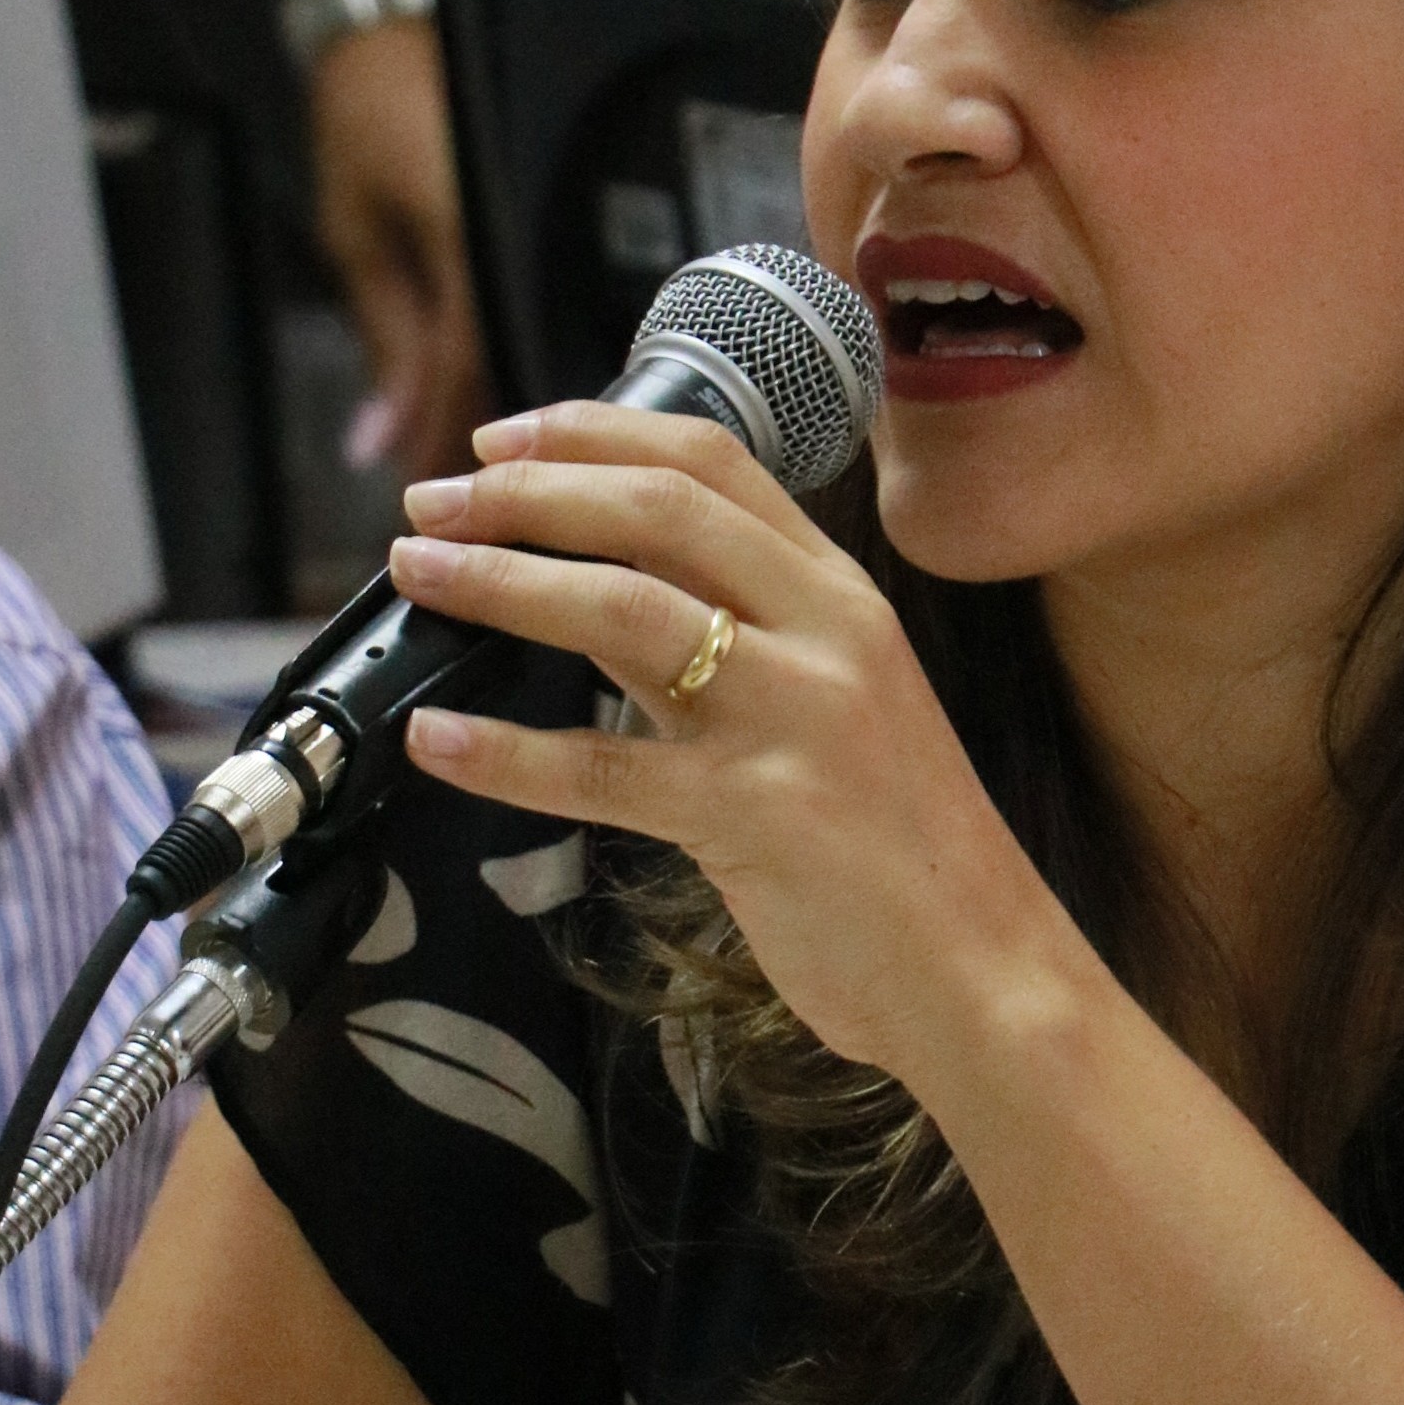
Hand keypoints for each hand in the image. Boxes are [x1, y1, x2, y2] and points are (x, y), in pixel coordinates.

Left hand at [309, 16, 488, 484]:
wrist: (392, 28)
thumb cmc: (365, 115)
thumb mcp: (355, 233)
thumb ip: (384, 338)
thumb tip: (381, 433)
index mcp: (471, 249)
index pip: (467, 374)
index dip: (449, 448)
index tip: (433, 508)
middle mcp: (508, 253)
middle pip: (499, 379)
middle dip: (474, 453)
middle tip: (453, 526)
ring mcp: (516, 243)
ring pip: (508, 356)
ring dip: (484, 417)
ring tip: (466, 484)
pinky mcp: (511, 235)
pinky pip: (503, 320)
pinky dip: (484, 369)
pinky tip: (475, 409)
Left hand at [389, 406, 1074, 1087]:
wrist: (982, 970)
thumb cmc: (898, 848)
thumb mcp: (822, 708)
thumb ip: (715, 643)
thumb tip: (583, 591)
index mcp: (840, 594)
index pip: (710, 463)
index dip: (590, 434)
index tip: (498, 442)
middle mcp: (827, 633)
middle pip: (658, 512)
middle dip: (527, 494)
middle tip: (431, 506)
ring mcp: (798, 718)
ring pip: (627, 611)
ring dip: (504, 582)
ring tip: (420, 578)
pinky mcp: (761, 814)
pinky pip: (608, 769)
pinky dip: (508, 753)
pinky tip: (440, 740)